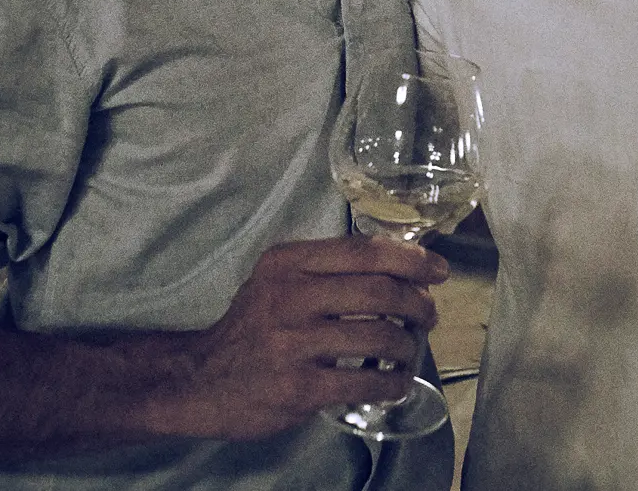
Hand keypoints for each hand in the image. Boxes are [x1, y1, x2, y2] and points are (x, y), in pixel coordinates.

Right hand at [146, 235, 447, 441]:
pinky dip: (391, 382)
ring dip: (408, 344)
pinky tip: (397, 382)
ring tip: (411, 349)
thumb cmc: (253, 327)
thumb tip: (399, 264)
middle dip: (417, 303)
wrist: (200, 380)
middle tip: (429, 314)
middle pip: (379, 290)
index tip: (437, 269)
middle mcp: (290, 296)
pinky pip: (364, 382)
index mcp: (288, 262)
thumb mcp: (278, 280)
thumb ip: (327, 269)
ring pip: (378, 335)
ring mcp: (293, 343)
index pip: (364, 250)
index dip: (410, 258)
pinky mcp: (298, 387)